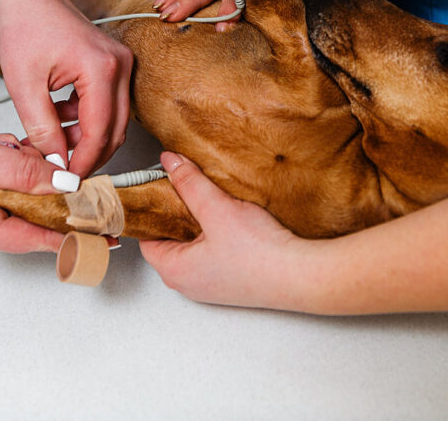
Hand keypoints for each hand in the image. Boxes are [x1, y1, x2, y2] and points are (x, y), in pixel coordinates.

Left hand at [0, 0, 133, 176]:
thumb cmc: (26, 24)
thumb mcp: (23, 84)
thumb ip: (42, 128)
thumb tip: (55, 163)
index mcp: (102, 70)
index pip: (100, 132)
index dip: (83, 162)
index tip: (65, 181)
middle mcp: (120, 67)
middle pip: (115, 131)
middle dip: (88, 155)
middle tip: (60, 171)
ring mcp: (121, 65)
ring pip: (112, 121)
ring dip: (84, 138)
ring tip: (49, 143)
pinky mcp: (113, 66)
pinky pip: (106, 105)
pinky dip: (83, 120)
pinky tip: (56, 119)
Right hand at [0, 114, 70, 252]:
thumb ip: (25, 172)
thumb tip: (65, 184)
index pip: (39, 239)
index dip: (75, 236)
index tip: (106, 235)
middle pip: (34, 213)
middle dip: (45, 184)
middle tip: (58, 162)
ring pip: (22, 190)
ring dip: (24, 166)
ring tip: (3, 147)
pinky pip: (6, 177)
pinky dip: (9, 158)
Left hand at [139, 152, 311, 308]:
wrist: (301, 276)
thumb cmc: (259, 255)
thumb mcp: (217, 208)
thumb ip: (190, 183)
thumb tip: (170, 163)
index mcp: (174, 270)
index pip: (146, 235)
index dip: (151, 208)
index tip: (157, 186)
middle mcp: (188, 283)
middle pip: (170, 239)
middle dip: (176, 213)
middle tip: (186, 188)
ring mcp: (211, 284)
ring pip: (193, 246)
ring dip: (200, 223)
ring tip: (212, 201)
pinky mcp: (232, 281)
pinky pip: (213, 253)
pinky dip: (217, 234)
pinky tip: (232, 219)